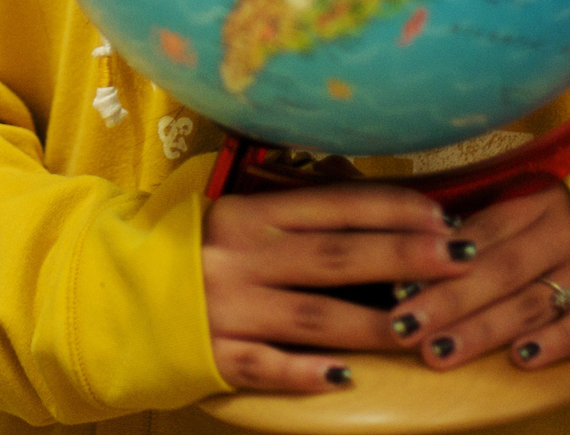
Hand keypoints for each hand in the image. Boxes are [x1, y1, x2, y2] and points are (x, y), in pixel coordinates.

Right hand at [202, 183, 470, 393]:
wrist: (107, 286)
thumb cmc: (183, 244)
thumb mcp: (228, 209)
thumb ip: (287, 206)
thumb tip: (360, 193)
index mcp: (249, 214)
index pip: (334, 207)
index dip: (392, 210)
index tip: (443, 215)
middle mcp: (242, 257)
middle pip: (338, 258)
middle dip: (405, 258)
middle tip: (461, 260)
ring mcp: (228, 307)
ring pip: (314, 317)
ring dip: (374, 324)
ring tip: (424, 327)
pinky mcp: (213, 353)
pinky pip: (266, 366)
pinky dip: (306, 373)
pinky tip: (347, 377)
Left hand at [384, 183, 569, 372]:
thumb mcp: (536, 207)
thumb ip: (488, 226)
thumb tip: (421, 247)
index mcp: (540, 204)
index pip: (484, 231)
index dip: (440, 258)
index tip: (398, 285)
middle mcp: (565, 235)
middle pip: (500, 270)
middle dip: (448, 301)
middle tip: (405, 326)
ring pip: (532, 303)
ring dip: (483, 330)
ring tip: (440, 350)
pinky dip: (555, 343)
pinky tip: (521, 357)